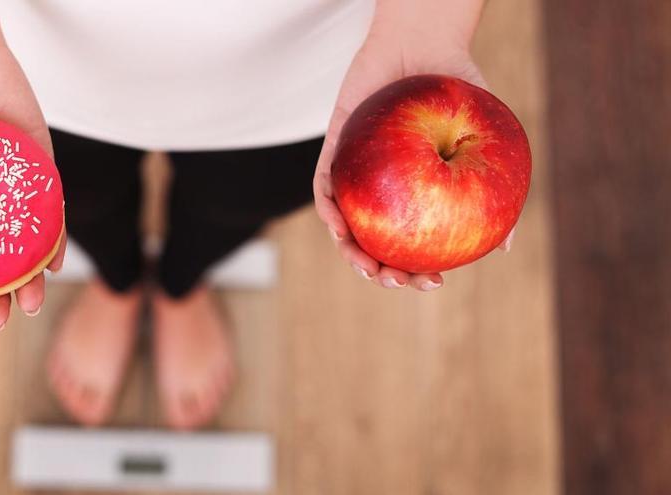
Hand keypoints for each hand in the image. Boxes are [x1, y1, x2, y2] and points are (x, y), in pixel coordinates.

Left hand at [313, 38, 513, 290]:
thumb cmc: (456, 90)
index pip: (412, 244)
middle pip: (375, 243)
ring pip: (345, 225)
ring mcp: (356, 173)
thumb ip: (492, 188)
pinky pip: (324, 186)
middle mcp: (384, 190)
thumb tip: (506, 246)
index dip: (418, 270)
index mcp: (415, 194)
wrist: (424, 43)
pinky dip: (329, 209)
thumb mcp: (483, 139)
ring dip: (350, 252)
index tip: (433, 282)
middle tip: (396, 281)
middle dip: (381, 273)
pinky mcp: (333, 150)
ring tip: (368, 267)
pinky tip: (338, 225)